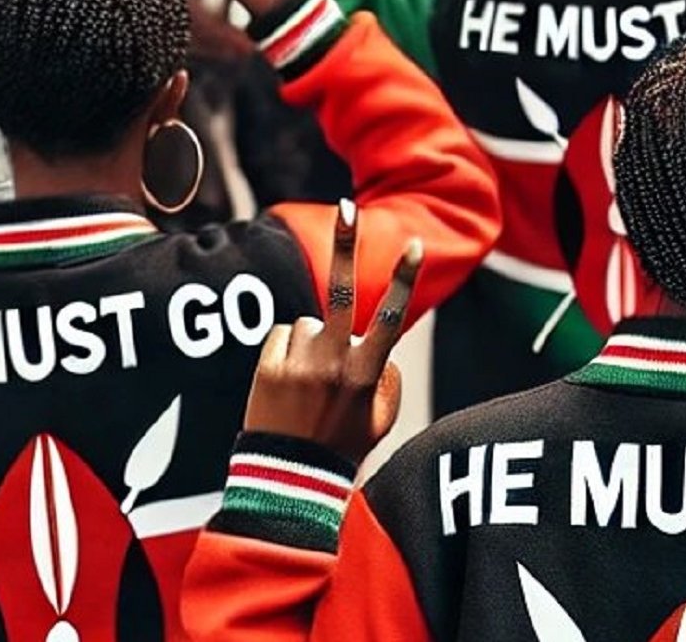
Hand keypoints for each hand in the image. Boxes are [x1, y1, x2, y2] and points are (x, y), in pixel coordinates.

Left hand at [242, 201, 421, 464]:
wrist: (288, 479)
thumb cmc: (343, 449)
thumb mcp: (382, 420)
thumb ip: (388, 380)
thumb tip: (380, 350)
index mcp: (366, 373)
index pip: (390, 316)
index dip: (404, 279)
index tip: (415, 245)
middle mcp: (333, 363)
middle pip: (339, 291)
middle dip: (346, 245)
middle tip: (348, 207)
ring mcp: (299, 364)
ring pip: (306, 324)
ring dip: (309, 343)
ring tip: (306, 384)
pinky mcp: (269, 368)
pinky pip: (280, 338)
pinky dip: (284, 353)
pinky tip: (286, 384)